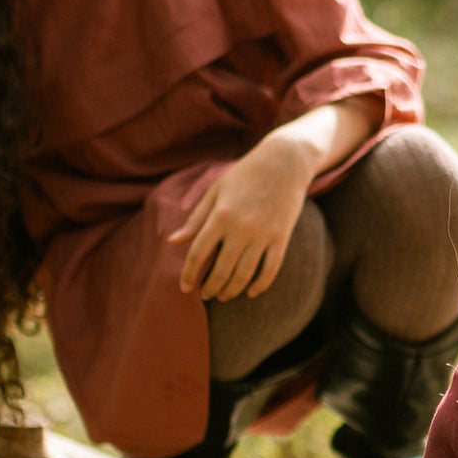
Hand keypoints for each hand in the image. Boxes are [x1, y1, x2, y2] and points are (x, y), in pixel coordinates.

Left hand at [171, 123, 319, 301]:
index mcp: (221, 215)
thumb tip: (172, 242)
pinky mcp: (281, 238)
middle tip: (204, 295)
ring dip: (231, 290)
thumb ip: (196, 219)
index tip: (185, 288)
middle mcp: (241, 228)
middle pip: (221, 270)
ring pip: (244, 275)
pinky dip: (260, 285)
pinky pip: (270, 270)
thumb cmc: (245, 175)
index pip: (198, 253)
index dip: (189, 274)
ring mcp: (263, 234)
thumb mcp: (216, 191)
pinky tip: (250, 293)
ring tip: (223, 296)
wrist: (285, 161)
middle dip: (210, 288)